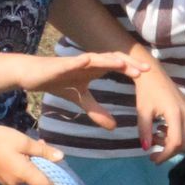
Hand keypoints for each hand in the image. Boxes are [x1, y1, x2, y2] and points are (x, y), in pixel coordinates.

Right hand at [0, 50, 137, 121]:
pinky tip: (91, 61)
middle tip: (147, 69)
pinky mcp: (63, 64)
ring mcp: (76, 61)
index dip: (133, 69)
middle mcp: (89, 62)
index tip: (150, 76)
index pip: (119, 67)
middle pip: (113, 59)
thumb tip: (113, 127)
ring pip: (97, 58)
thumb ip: (96, 111)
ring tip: (125, 64)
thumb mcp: (80, 99)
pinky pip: (75, 61)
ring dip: (111, 60)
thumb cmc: (57, 82)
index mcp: (95, 68)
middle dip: (130, 63)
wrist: (33, 75)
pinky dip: (84, 61)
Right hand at [0, 126, 64, 184]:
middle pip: (38, 179)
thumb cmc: (0, 139)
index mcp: (23, 174)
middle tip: (39, 145)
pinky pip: (19, 175)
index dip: (54, 178)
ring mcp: (8, 182)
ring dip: (32, 163)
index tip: (53, 164)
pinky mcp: (3, 179)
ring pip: (28, 176)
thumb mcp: (24, 142)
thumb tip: (61, 157)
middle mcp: (17, 183)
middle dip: (43, 164)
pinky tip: (16, 152)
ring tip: (25, 146)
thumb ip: (43, 151)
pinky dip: (23, 165)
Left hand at [133, 59, 184, 161]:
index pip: (176, 142)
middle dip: (168, 151)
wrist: (152, 73)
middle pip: (183, 142)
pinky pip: (184, 127)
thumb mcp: (143, 113)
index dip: (165, 154)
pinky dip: (174, 133)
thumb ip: (145, 132)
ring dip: (170, 141)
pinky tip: (161, 128)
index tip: (153, 159)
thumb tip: (145, 149)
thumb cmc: (146, 92)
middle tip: (153, 154)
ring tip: (154, 137)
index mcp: (175, 114)